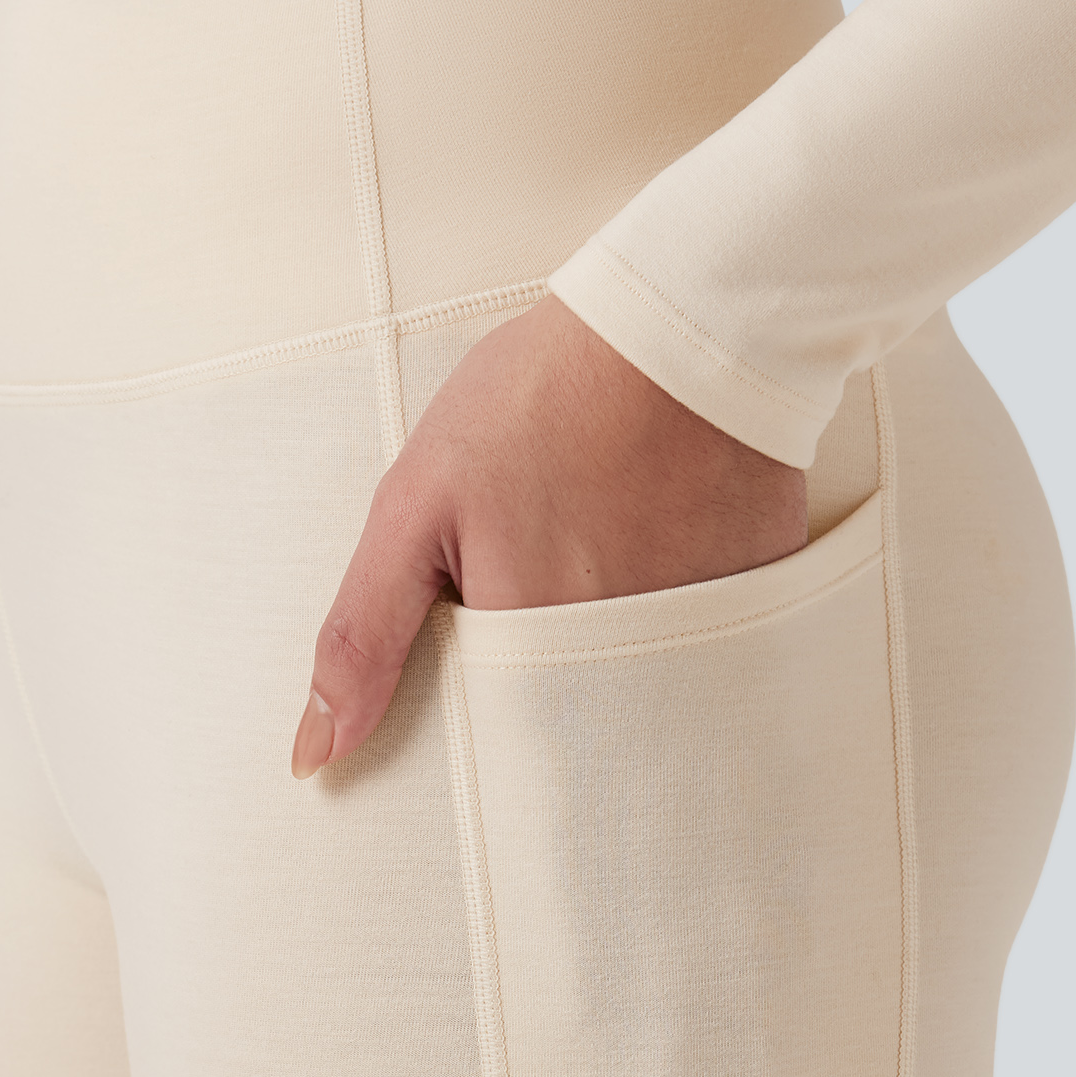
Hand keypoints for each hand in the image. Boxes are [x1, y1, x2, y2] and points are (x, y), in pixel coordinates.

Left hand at [292, 294, 806, 775]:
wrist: (679, 323)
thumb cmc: (537, 399)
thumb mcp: (414, 503)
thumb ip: (363, 635)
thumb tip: (317, 752)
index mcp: (530, 652)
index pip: (496, 753)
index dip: (475, 718)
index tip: (475, 653)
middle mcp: (624, 665)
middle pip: (571, 724)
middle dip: (544, 680)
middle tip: (546, 563)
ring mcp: (702, 632)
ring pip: (639, 684)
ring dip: (610, 641)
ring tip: (600, 538)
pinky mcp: (758, 596)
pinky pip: (708, 636)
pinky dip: (678, 600)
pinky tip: (660, 529)